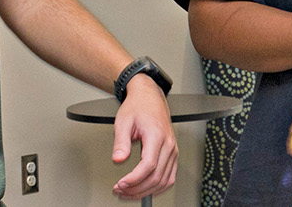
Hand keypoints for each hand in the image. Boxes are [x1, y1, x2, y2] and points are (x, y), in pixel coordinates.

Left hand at [108, 75, 176, 198]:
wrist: (150, 98)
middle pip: (156, 177)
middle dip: (137, 189)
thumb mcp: (123, 122)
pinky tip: (144, 190)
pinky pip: (169, 177)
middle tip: (120, 191)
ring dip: (146, 191)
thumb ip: (121, 143)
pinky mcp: (173, 154)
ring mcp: (173, 150)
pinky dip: (157, 188)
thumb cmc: (138, 107)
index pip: (149, 165)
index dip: (134, 179)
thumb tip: (118, 160)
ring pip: (164, 181)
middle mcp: (168, 144)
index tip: (121, 184)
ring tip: (129, 192)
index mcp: (157, 136)